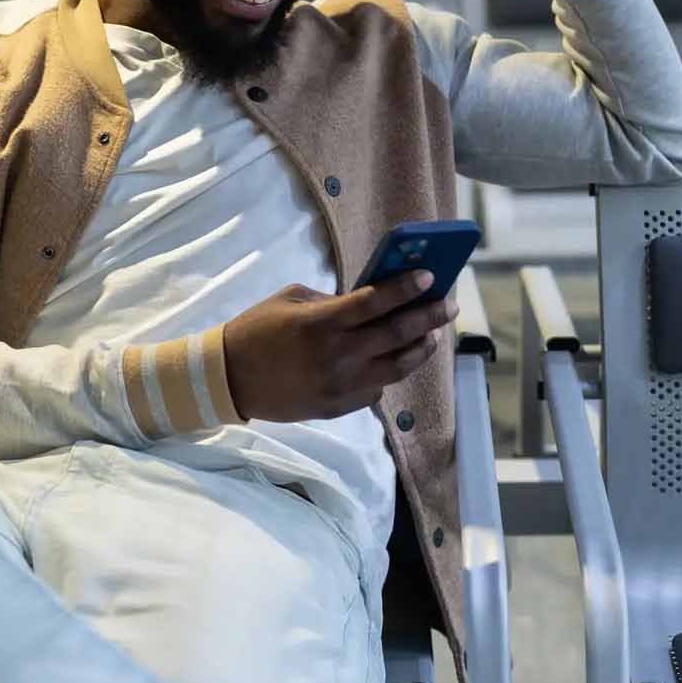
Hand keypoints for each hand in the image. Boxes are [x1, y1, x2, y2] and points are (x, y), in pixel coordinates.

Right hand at [222, 272, 456, 421]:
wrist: (231, 378)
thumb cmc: (257, 330)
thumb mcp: (289, 299)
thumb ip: (331, 301)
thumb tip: (368, 302)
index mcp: (323, 322)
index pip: (376, 302)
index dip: (407, 288)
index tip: (430, 276)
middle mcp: (338, 354)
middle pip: (397, 334)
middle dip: (429, 316)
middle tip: (449, 304)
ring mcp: (342, 384)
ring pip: (398, 367)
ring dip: (421, 349)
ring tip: (433, 336)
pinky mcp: (340, 406)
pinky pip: (377, 388)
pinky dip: (390, 372)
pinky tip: (394, 360)